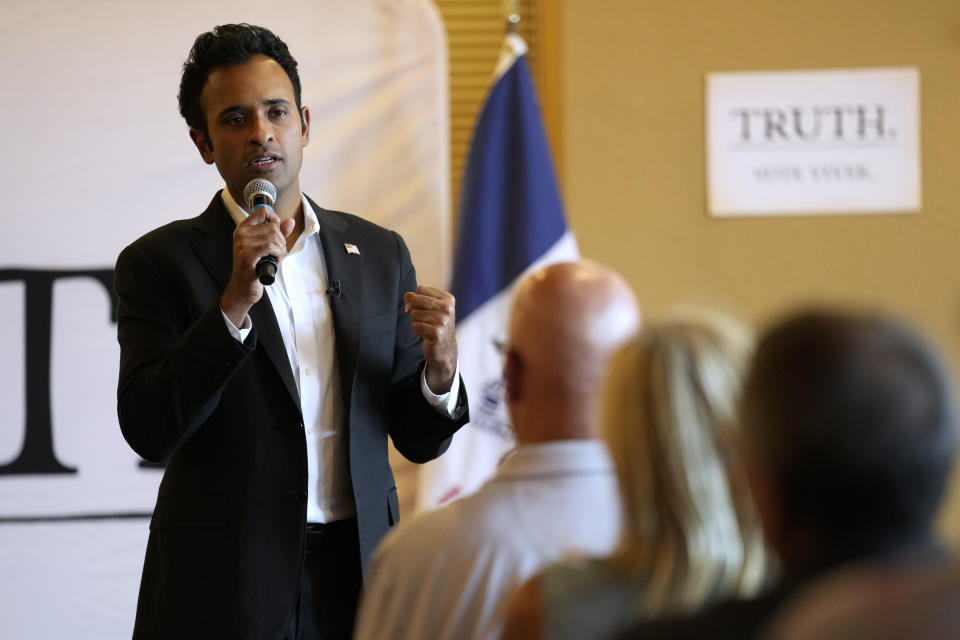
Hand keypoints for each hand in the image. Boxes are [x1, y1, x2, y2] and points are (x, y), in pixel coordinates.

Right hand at [220, 208, 294, 326]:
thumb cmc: (255, 268)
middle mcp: (241, 234)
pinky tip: (275, 262)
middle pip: (273, 226)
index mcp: (243, 229)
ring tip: (276, 258)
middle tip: (278, 253)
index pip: (262, 211)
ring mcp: (242, 244)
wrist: (243, 288)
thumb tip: (290, 221)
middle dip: (281, 240)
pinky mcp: (246, 255)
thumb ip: (278, 234)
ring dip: (281, 249)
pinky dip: (278, 255)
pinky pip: (270, 247)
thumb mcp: (267, 248)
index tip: (278, 231)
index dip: (275, 219)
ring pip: (274, 237)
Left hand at [404, 285, 457, 392]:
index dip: (416, 298)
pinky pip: (415, 326)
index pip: (421, 289)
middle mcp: (447, 308)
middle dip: (414, 309)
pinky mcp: (436, 333)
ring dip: (416, 321)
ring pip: (414, 313)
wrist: (445, 348)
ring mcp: (443, 321)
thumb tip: (407, 307)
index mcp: (448, 299)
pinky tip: (426, 334)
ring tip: (427, 327)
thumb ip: (417, 299)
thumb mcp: (432, 307)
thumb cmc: (435, 324)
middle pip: (416, 299)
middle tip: (423, 318)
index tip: (423, 308)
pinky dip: (417, 331)